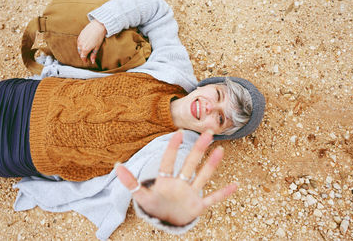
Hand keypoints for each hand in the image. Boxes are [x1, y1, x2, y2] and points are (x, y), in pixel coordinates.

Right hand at [77, 19, 106, 63]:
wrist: (98, 26)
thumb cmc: (99, 37)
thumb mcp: (97, 47)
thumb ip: (93, 55)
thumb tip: (92, 61)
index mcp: (85, 49)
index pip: (83, 57)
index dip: (84, 60)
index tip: (86, 61)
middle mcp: (81, 45)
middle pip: (80, 52)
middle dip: (83, 55)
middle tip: (87, 56)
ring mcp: (79, 39)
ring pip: (78, 47)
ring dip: (81, 50)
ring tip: (86, 50)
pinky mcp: (80, 35)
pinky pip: (78, 42)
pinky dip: (80, 45)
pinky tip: (84, 44)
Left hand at [115, 130, 237, 225]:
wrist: (166, 220)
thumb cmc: (155, 205)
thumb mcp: (141, 196)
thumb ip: (130, 182)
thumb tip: (116, 166)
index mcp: (166, 180)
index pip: (168, 162)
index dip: (172, 149)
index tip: (177, 133)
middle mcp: (180, 183)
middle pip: (190, 163)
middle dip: (198, 149)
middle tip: (208, 132)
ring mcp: (190, 194)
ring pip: (202, 176)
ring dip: (211, 164)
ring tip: (220, 150)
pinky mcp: (197, 206)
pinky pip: (212, 199)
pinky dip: (223, 193)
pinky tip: (235, 185)